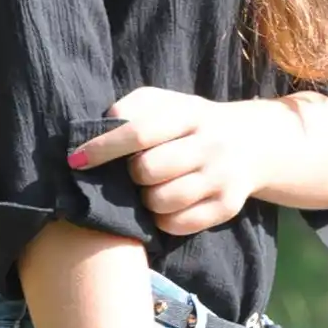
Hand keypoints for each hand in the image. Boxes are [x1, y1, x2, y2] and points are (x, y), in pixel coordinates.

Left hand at [69, 86, 289, 235]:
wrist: (251, 143)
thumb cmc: (191, 122)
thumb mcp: (166, 102)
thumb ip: (132, 108)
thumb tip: (96, 131)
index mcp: (189, 113)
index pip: (138, 133)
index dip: (103, 148)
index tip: (76, 160)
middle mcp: (209, 144)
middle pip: (148, 171)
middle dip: (129, 175)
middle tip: (132, 172)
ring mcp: (221, 178)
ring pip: (161, 202)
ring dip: (144, 199)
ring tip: (149, 188)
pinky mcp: (227, 207)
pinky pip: (177, 224)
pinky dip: (160, 219)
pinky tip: (163, 206)